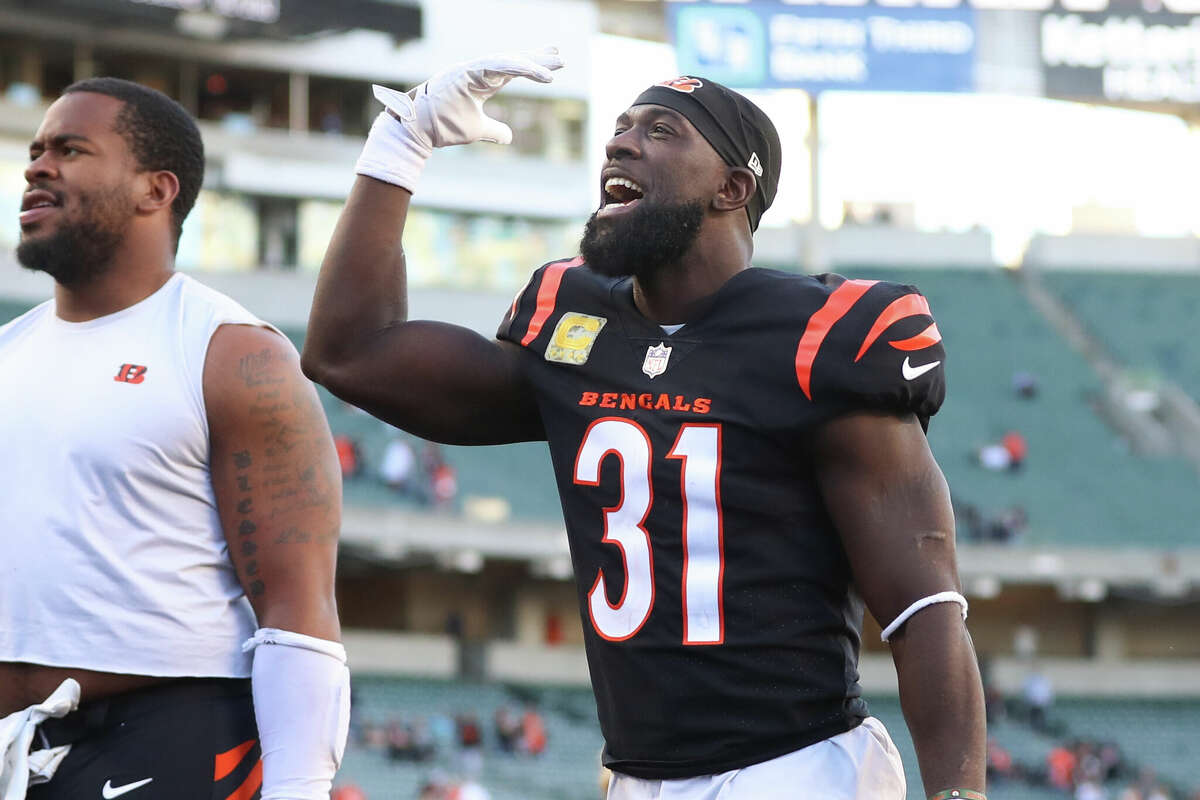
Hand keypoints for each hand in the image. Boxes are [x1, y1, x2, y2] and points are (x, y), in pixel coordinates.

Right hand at [373, 47, 563, 148]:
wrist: (416, 131)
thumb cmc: (442, 128)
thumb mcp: (477, 131)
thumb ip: (495, 130)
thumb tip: (509, 137)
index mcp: (479, 81)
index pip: (510, 69)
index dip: (531, 66)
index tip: (553, 67)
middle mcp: (476, 71)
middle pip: (512, 60)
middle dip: (537, 58)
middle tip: (561, 57)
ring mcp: (470, 69)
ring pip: (507, 60)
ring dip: (533, 62)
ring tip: (557, 64)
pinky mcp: (465, 72)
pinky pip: (497, 66)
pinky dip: (519, 67)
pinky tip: (540, 73)